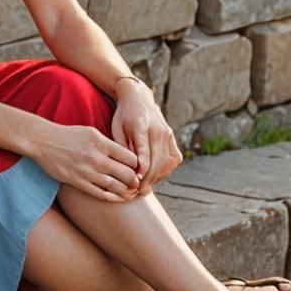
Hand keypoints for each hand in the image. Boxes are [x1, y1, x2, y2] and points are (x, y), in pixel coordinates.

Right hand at [30, 123, 140, 201]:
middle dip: (135, 180)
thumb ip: (108, 143)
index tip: (138, 168)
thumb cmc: (69, 135)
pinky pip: (100, 193)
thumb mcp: (91, 132)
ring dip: (126, 191)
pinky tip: (118, 197)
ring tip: (131, 192)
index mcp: (101, 143)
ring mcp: (87, 171)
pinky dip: (112, 197)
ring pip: (115, 186)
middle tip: (137, 182)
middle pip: (126, 174)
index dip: (137, 165)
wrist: (44, 141)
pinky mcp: (78, 182)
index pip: (129, 157)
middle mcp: (96, 158)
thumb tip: (126, 156)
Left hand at [111, 78, 181, 195]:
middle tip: (137, 192)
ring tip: (144, 186)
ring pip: (166, 163)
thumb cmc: (123, 116)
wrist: (138, 98)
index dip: (141, 169)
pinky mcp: (173, 138)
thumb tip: (130, 170)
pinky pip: (173, 160)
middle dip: (148, 180)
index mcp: (141, 126)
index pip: (144, 152)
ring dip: (157, 177)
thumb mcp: (117, 128)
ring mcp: (168, 134)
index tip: (136, 182)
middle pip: (157, 161)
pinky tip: (154, 176)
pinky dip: (165, 171)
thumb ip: (123, 147)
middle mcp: (158, 130)